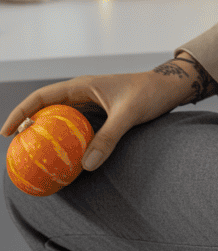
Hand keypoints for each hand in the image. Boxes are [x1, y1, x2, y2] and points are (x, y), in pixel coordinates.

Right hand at [0, 57, 208, 170]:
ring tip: (32, 158)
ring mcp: (89, 103)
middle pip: (45, 108)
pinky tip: (63, 160)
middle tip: (15, 151)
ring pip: (58, 119)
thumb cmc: (149, 93)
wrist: (169, 87)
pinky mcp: (98, 114)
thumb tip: (86, 166)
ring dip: (44, 135)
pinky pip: (73, 128)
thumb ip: (109, 137)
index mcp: (82, 85)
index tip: (6, 132)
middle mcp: (82, 92)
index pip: (42, 96)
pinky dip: (64, 141)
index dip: (21, 112)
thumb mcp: (129, 114)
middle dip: (27, 126)